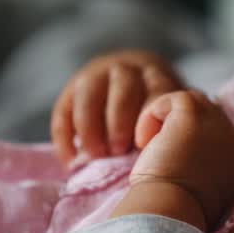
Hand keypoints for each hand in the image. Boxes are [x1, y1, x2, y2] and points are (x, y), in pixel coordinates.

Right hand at [51, 49, 182, 164]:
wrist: (128, 86)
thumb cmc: (154, 113)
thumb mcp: (168, 112)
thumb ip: (170, 127)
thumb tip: (170, 155)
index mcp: (156, 76)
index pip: (157, 91)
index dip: (150, 117)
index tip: (145, 145)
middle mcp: (126, 70)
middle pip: (123, 91)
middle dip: (119, 124)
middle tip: (118, 152)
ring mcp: (96, 75)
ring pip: (89, 96)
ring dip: (90, 129)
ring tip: (95, 157)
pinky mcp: (70, 89)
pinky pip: (63, 111)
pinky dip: (65, 138)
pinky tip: (71, 162)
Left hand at [113, 89, 233, 230]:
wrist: (169, 211)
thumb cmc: (172, 209)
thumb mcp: (193, 189)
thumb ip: (197, 167)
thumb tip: (178, 150)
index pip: (216, 136)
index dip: (191, 141)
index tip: (169, 161)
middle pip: (209, 116)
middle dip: (181, 127)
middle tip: (159, 153)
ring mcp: (218, 126)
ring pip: (193, 103)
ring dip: (168, 120)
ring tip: (150, 147)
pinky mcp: (195, 115)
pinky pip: (175, 99)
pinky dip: (153, 115)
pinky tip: (144, 142)